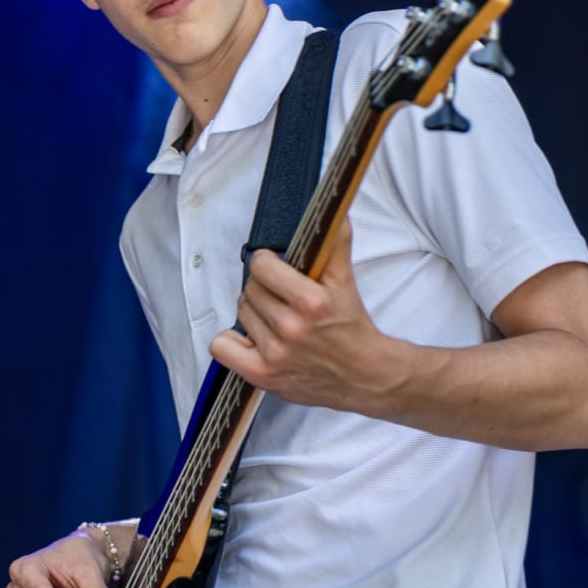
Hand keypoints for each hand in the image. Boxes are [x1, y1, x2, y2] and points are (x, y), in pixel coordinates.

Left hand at [208, 218, 393, 413]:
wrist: (364, 375)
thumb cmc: (351, 328)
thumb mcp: (346, 282)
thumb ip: (336, 243)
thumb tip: (334, 211)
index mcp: (311, 302)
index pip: (262, 267)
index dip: (266, 264)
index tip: (274, 268)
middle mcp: (292, 329)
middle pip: (250, 290)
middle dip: (263, 288)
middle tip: (279, 296)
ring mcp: (275, 354)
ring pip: (241, 313)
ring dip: (253, 312)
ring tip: (273, 317)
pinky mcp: (263, 375)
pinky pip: (222, 347)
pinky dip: (231, 341)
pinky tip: (251, 338)